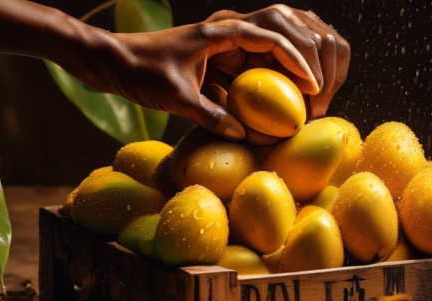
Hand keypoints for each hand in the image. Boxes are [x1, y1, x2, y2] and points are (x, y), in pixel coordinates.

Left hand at [66, 6, 348, 139]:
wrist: (112, 60)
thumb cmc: (140, 72)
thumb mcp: (175, 97)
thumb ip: (208, 115)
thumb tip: (241, 135)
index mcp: (218, 34)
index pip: (268, 38)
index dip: (295, 61)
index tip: (312, 84)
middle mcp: (224, 33)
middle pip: (278, 35)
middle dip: (303, 61)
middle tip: (318, 93)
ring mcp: (223, 43)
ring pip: (270, 46)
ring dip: (292, 65)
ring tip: (310, 94)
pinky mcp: (219, 57)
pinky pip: (255, 62)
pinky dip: (273, 76)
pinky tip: (284, 98)